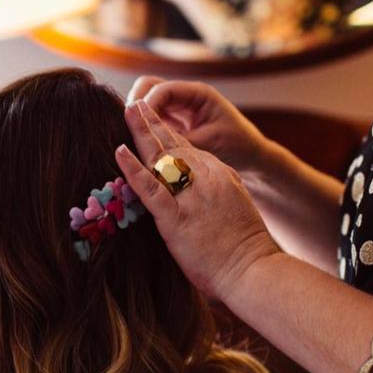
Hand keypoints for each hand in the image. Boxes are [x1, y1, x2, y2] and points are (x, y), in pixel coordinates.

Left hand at [116, 101, 281, 299]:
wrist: (253, 270)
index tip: (152, 119)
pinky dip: (132, 169)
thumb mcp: (237, 206)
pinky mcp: (175, 218)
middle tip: (135, 103)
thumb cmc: (245, 247)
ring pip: (160, 156)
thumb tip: (206, 191)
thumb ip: (219, 192)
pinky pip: (149, 188)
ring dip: (141, 132)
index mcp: (218, 174)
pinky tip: (119, 151)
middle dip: (152, 122)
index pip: (188, 146)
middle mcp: (205, 177)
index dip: (168, 132)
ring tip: (127, 110)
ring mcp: (190, 195)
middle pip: (172, 143)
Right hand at [125, 77, 270, 174]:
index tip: (136, 123)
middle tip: (127, 126)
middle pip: (149, 87)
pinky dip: (144, 127)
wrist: (253, 157)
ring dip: (138, 116)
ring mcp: (180, 107)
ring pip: (148, 101)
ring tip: (130, 135)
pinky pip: (153, 118)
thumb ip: (178, 140)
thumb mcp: (209, 143)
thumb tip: (150, 143)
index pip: (163, 89)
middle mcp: (187, 96)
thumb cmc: (238, 147)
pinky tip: (138, 142)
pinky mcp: (176, 122)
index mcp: (199, 93)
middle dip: (136, 104)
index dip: (147, 105)